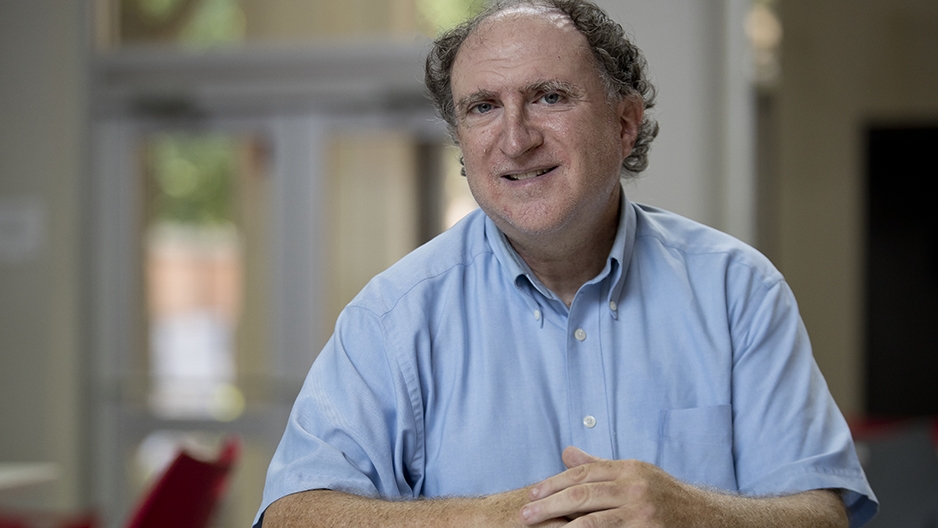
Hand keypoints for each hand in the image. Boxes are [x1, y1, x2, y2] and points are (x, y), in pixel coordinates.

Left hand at [519, 446, 699, 526]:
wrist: (705, 518)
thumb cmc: (664, 497)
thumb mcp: (635, 475)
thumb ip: (600, 466)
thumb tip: (566, 453)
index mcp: (628, 469)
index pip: (583, 473)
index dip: (554, 483)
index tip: (533, 494)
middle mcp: (634, 486)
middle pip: (582, 494)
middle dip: (549, 505)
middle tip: (526, 515)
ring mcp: (641, 511)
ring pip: (591, 520)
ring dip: (561, 527)